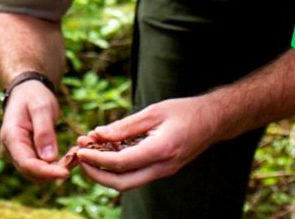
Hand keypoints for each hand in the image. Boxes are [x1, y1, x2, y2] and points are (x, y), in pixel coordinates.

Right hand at [0, 80, 71, 182]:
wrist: (27, 92)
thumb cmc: (33, 96)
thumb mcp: (41, 108)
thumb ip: (44, 132)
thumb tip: (50, 159)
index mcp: (11, 137)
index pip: (27, 164)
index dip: (46, 172)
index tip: (66, 173)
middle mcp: (10, 151)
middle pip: (32, 172)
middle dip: (54, 171)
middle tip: (78, 159)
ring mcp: (17, 155)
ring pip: (37, 173)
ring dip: (57, 169)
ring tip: (76, 155)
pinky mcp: (27, 155)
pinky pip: (41, 166)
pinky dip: (56, 165)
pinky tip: (70, 155)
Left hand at [71, 96, 220, 190]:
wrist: (214, 120)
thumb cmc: (185, 111)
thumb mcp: (154, 111)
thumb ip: (126, 126)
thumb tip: (99, 135)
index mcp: (160, 150)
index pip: (120, 163)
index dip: (96, 158)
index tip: (80, 149)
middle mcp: (162, 167)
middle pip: (121, 183)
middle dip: (96, 174)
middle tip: (80, 156)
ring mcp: (164, 171)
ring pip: (128, 182)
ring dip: (106, 170)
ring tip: (92, 148)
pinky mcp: (163, 169)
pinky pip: (136, 174)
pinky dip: (119, 166)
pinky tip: (111, 148)